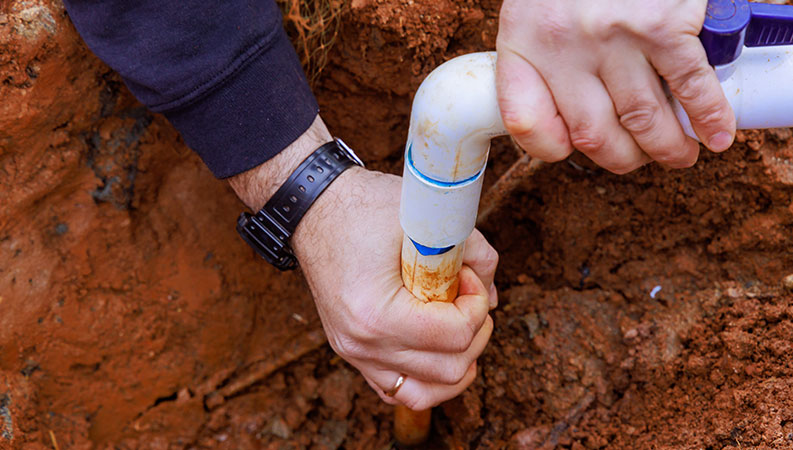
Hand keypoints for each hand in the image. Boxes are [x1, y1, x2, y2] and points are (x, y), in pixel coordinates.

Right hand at [229, 116, 498, 409]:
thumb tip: (491, 296)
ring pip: (425, 393)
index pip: (455, 336)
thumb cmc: (365, 206)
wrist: (314, 209)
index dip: (477, 304)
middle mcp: (361, 343)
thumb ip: (474, 251)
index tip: (467, 275)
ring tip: (458, 325)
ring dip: (456, 363)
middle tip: (466, 295)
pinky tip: (436, 347)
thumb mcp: (426, 219)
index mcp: (376, 313)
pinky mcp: (352, 352)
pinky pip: (397, 390)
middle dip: (474, 332)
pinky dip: (425, 377)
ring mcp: (353, 353)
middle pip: (448, 369)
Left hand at [496, 0, 735, 173]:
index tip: (573, 149)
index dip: (550, 149)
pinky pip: (689, 86)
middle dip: (623, 158)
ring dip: (668, 148)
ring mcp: (614, 37)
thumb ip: (542, 54)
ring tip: (680, 153)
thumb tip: (566, 108)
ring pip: (643, 120)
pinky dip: (709, 117)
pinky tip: (716, 134)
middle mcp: (563, 46)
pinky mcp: (662, 26)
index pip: (526, 122)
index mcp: (523, 41)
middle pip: (592, 135)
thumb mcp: (537, 7)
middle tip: (643, 157)